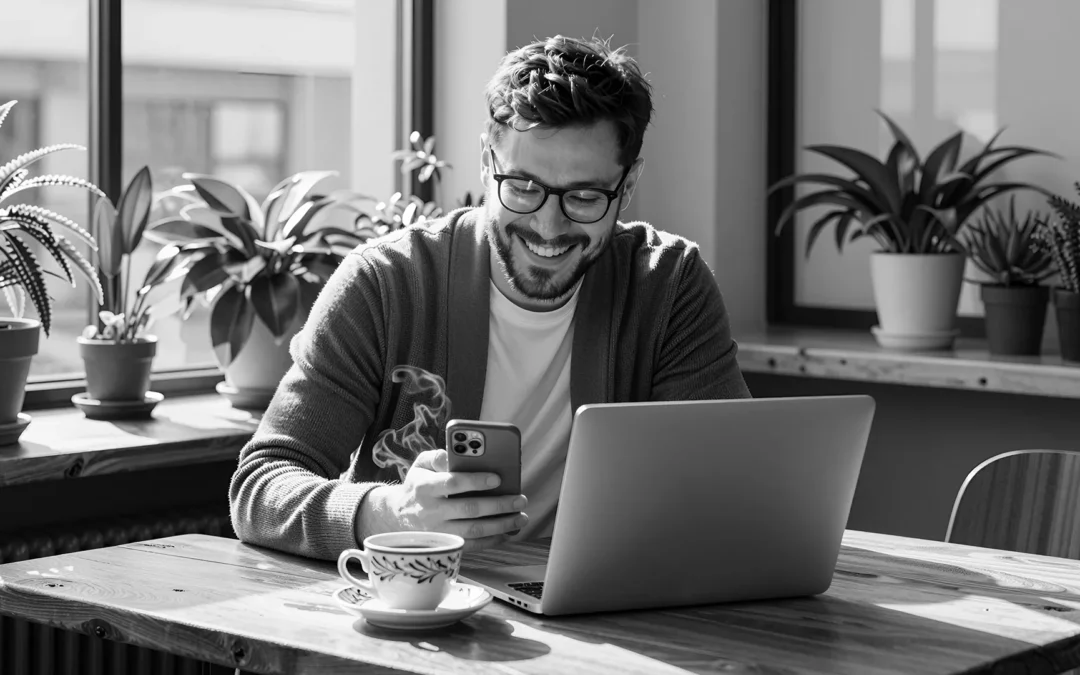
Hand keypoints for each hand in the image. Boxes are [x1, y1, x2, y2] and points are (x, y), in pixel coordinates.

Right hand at [359, 449, 527, 550]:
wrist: (398, 515)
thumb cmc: (418, 484)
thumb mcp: (421, 464)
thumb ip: (438, 456)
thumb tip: (456, 454)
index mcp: (424, 487)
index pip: (452, 483)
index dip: (476, 481)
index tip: (498, 478)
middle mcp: (430, 511)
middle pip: (469, 509)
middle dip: (499, 505)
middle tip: (520, 499)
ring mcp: (438, 531)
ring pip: (473, 530)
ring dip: (501, 525)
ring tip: (521, 517)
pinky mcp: (444, 545)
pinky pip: (472, 545)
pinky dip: (493, 541)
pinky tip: (508, 532)